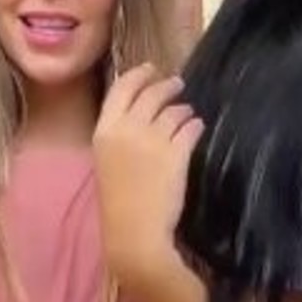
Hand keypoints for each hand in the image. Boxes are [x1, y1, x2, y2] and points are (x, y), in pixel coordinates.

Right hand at [92, 61, 204, 284]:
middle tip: (177, 84)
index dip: (138, 75)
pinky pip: (190, 128)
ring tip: (188, 111)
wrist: (134, 233)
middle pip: (150, 93)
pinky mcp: (177, 152)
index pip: (121, 88)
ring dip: (183, 108)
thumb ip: (119, 138)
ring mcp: (153, 139)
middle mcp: (127, 128)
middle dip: (166, 85)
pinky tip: (197, 127)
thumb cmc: (118, 205)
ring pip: (174, 110)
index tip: (150, 69)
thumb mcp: (107, 163)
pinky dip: (195, 125)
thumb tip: (139, 120)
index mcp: (104, 131)